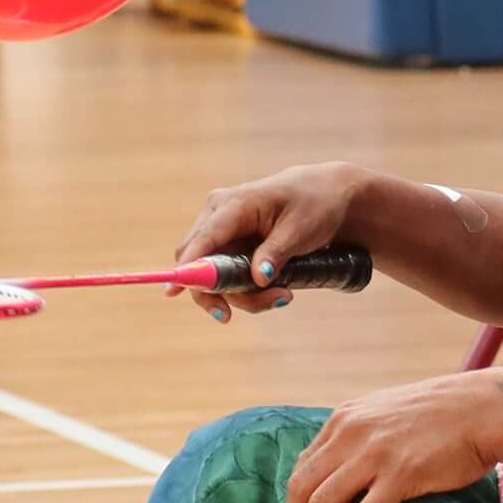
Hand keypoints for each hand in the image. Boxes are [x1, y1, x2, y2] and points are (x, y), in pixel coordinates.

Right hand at [172, 164, 369, 319]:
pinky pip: (224, 276)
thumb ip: (276, 253)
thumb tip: (257, 278)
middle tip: (263, 305)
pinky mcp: (229, 246)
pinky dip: (246, 290)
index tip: (175, 291)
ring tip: (284, 296)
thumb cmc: (314, 206)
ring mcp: (221, 232)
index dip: (188, 268)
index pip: (202, 240)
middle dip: (222, 292)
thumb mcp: (300, 230)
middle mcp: (217, 216)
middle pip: (196, 263)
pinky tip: (276, 291)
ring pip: (211, 276)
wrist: (326, 197)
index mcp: (233, 205)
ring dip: (243, 296)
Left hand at [287, 372, 502, 502]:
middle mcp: (351, 434)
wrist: (484, 409)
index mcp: (345, 419)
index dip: (294, 501)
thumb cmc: (444, 413)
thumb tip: (344, 467)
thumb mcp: (387, 413)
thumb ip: (361, 434)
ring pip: (323, 502)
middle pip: (303, 487)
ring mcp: (374, 454)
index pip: (303, 465)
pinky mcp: (400, 475)